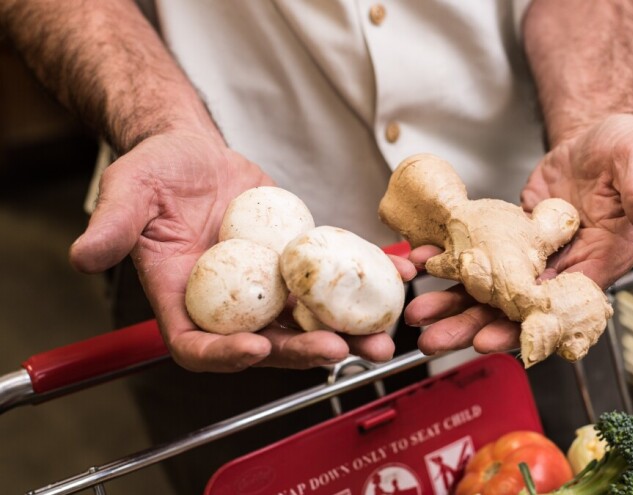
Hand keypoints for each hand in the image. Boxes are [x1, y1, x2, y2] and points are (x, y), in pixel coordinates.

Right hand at [69, 131, 416, 371]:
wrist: (193, 154)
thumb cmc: (155, 173)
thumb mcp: (128, 193)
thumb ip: (112, 226)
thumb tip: (85, 255)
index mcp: (184, 300)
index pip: (199, 345)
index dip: (225, 355)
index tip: (255, 348)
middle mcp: (230, 303)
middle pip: (267, 342)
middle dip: (304, 352)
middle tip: (341, 350)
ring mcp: (268, 287)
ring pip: (309, 318)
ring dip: (349, 331)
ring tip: (384, 336)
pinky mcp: (297, 262)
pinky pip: (332, 277)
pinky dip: (367, 278)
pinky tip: (400, 273)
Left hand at [407, 114, 632, 354]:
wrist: (598, 136)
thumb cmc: (628, 150)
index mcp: (600, 261)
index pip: (560, 307)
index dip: (525, 327)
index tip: (492, 341)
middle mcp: (565, 267)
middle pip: (516, 307)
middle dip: (475, 325)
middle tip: (437, 340)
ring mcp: (535, 255)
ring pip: (492, 288)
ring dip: (456, 302)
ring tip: (420, 315)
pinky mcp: (512, 237)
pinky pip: (481, 256)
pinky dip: (452, 262)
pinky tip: (422, 265)